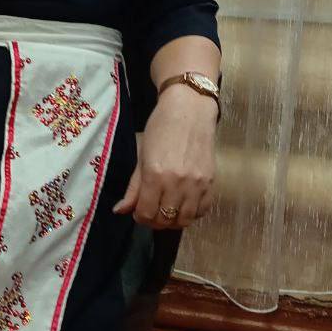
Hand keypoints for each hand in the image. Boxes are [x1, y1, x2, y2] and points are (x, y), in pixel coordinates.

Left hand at [112, 89, 216, 228]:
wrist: (190, 110)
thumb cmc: (160, 128)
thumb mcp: (141, 155)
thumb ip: (133, 187)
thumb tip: (120, 211)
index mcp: (154, 175)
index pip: (146, 213)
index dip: (140, 217)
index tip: (138, 211)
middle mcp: (176, 183)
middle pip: (165, 220)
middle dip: (155, 221)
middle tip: (152, 211)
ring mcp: (196, 184)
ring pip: (185, 220)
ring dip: (174, 221)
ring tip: (167, 210)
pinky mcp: (211, 182)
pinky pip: (203, 210)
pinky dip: (192, 213)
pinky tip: (184, 203)